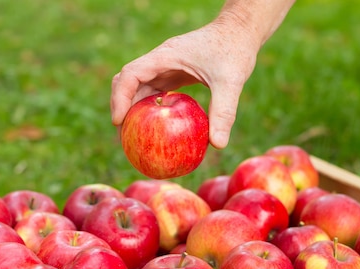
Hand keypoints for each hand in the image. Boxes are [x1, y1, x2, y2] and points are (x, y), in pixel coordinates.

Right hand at [111, 20, 260, 148]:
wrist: (240, 32)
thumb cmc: (235, 50)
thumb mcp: (231, 81)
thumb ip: (224, 112)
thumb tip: (218, 145)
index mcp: (165, 57)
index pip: (131, 74)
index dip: (120, 97)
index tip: (119, 121)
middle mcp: (160, 61)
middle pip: (127, 82)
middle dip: (121, 107)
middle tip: (124, 136)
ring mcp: (165, 67)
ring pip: (139, 88)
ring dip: (134, 110)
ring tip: (135, 137)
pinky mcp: (174, 74)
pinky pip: (155, 92)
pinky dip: (150, 109)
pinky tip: (155, 129)